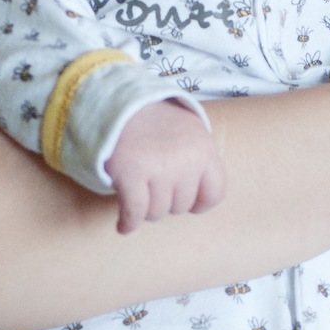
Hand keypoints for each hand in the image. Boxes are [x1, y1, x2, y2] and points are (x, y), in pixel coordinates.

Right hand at [105, 100, 225, 233]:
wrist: (114, 102)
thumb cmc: (152, 122)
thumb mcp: (188, 132)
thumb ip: (199, 160)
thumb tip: (203, 199)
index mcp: (204, 149)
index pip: (215, 194)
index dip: (199, 203)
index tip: (187, 201)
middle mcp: (185, 160)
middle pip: (182, 206)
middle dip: (167, 201)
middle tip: (152, 184)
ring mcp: (159, 167)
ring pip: (157, 212)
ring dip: (146, 210)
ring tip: (138, 193)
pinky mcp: (131, 173)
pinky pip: (135, 212)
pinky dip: (129, 222)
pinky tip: (124, 226)